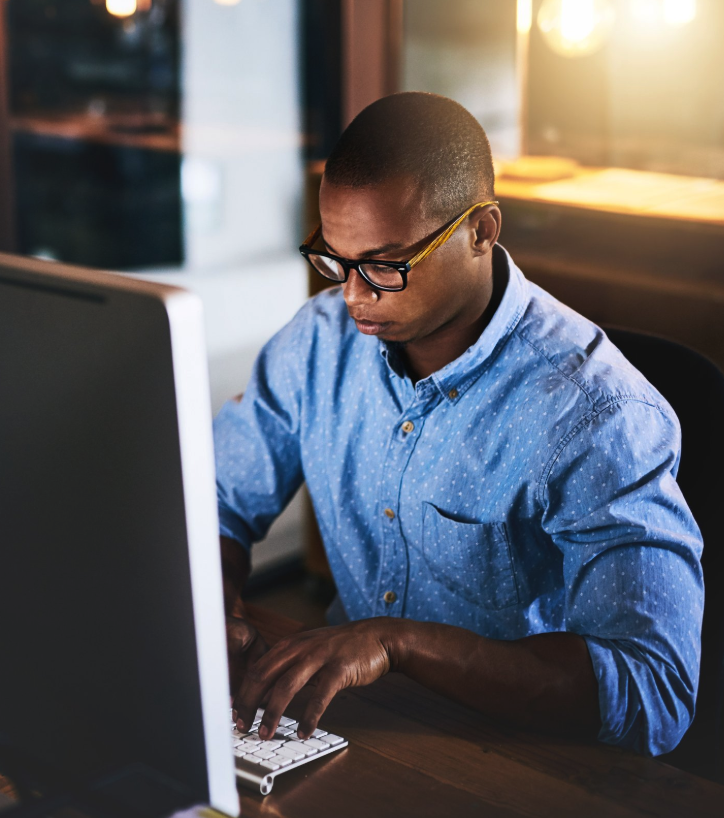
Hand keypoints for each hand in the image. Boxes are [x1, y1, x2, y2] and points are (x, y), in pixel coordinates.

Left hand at [232, 618, 395, 740]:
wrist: (377, 637)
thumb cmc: (341, 648)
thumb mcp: (310, 651)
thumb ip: (289, 667)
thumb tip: (265, 694)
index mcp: (290, 644)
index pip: (257, 669)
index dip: (242, 692)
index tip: (234, 713)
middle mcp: (300, 648)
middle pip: (264, 676)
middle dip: (249, 704)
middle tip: (242, 727)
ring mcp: (319, 657)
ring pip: (286, 686)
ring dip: (272, 713)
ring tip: (265, 734)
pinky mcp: (339, 668)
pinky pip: (320, 696)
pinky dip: (309, 716)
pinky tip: (303, 731)